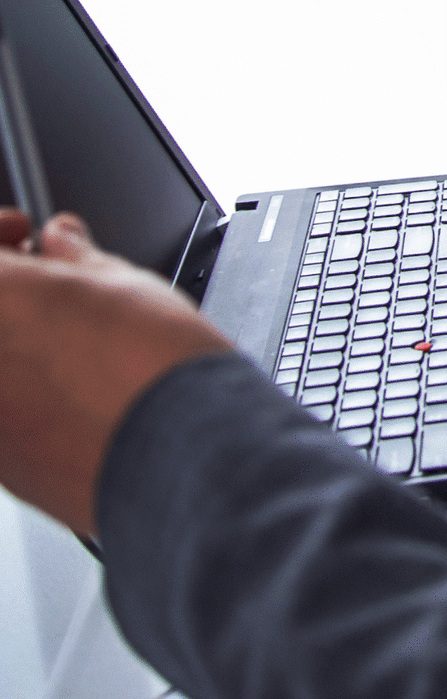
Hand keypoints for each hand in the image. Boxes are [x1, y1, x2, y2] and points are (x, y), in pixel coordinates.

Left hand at [0, 207, 231, 534]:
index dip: (2, 234)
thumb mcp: (122, 280)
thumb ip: (75, 256)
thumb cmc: (152, 368)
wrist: (178, 453)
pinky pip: (6, 407)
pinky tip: (71, 386)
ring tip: (66, 339)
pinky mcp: (1, 464)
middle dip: (10, 293)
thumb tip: (63, 242)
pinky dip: (23, 391)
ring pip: (1, 362)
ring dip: (16, 342)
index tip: (24, 237)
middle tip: (45, 283)